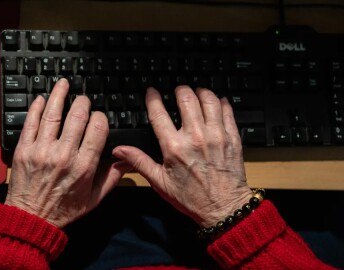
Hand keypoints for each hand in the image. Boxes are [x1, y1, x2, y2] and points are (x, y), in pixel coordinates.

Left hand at [5, 79, 130, 227]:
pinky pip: (30, 123)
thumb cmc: (64, 210)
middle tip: (83, 100)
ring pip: (53, 114)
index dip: (100, 117)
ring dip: (60, 95)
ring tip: (63, 83)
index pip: (97, 129)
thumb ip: (113, 177)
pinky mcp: (24, 150)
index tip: (98, 117)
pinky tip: (42, 98)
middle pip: (77, 117)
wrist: (30, 219)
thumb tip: (128, 158)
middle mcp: (64, 155)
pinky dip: (37, 108)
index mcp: (84, 166)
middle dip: (82, 103)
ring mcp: (41, 150)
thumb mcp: (94, 199)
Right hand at [112, 86, 252, 226]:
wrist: (223, 209)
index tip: (151, 91)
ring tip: (197, 92)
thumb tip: (118, 151)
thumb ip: (139, 161)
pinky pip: (228, 111)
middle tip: (178, 90)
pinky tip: (217, 102)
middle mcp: (195, 137)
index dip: (153, 98)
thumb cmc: (190, 198)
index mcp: (174, 147)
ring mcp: (216, 135)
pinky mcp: (232, 138)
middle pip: (186, 99)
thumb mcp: (159, 182)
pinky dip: (222, 103)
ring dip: (201, 92)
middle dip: (180, 90)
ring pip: (209, 100)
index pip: (159, 114)